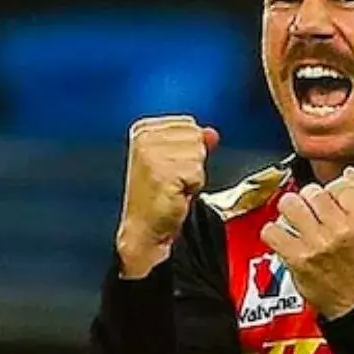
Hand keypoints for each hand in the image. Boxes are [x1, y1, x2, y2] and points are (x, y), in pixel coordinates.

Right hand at [116, 115, 219, 278]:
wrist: (146, 229)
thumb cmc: (156, 198)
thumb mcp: (175, 162)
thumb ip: (193, 142)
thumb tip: (210, 133)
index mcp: (143, 130)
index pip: (189, 124)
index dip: (188, 149)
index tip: (172, 166)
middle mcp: (144, 139)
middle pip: (196, 137)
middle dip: (193, 161)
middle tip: (175, 178)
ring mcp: (152, 155)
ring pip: (199, 154)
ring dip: (194, 175)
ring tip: (175, 186)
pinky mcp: (162, 173)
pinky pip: (198, 172)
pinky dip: (194, 186)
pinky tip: (176, 194)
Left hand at [260, 167, 353, 319]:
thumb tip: (349, 173)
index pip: (339, 184)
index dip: (332, 192)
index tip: (331, 203)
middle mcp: (341, 229)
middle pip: (312, 191)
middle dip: (309, 201)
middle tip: (312, 214)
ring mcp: (318, 244)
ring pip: (289, 204)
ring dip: (290, 211)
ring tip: (295, 221)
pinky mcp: (298, 259)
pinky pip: (273, 231)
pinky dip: (275, 233)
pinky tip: (285, 239)